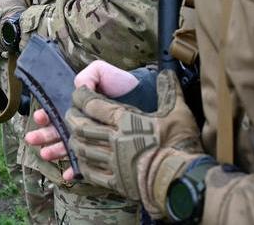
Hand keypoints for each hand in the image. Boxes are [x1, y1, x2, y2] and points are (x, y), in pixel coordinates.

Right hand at [25, 61, 140, 174]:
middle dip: (44, 135)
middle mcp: (83, 122)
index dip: (46, 115)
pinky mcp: (102, 149)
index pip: (57, 111)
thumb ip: (86, 76)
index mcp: (79, 106)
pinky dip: (76, 168)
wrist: (145, 95)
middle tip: (32, 139)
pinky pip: (87, 162)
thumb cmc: (123, 83)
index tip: (40, 117)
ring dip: (54, 150)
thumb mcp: (101, 72)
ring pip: (67, 146)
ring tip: (45, 154)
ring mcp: (91, 136)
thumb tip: (75, 87)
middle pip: (57, 130)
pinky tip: (69, 173)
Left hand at [66, 70, 201, 217]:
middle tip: (71, 113)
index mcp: (125, 120)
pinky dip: (82, 165)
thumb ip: (168, 89)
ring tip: (72, 135)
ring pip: (82, 149)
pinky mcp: (116, 182)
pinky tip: (82, 162)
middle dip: (72, 118)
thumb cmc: (179, 143)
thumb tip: (166, 72)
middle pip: (81, 127)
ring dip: (74, 141)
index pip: (92, 105)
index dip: (81, 97)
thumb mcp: (177, 111)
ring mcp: (113, 162)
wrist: (182, 179)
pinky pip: (91, 173)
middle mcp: (114, 140)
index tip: (78, 94)